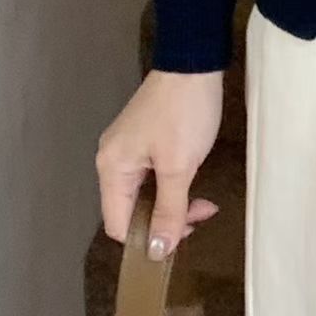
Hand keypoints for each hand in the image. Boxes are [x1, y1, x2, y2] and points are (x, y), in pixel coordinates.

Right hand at [96, 68, 225, 259]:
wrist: (193, 65)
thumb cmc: (184, 112)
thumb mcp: (180, 167)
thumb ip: (169, 211)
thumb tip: (156, 251)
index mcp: (112, 169)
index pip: (118, 225)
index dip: (148, 238)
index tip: (182, 234)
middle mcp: (112, 161)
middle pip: (132, 211)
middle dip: (166, 220)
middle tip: (200, 214)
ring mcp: (127, 150)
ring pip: (145, 196)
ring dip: (173, 204)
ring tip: (203, 202)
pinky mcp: (143, 141)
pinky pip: (152, 178)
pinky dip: (172, 186)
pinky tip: (192, 184)